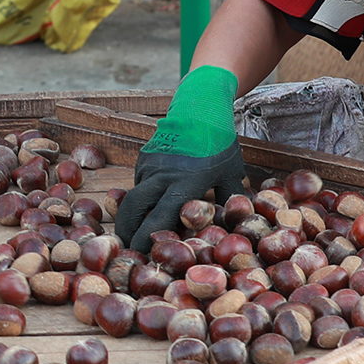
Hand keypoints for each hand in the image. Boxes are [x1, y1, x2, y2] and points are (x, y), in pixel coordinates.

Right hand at [114, 64, 243, 249]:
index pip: (159, 219)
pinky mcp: (144, 158)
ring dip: (131, 217)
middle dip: (127, 233)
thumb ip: (231, 201)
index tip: (144, 257)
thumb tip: (236, 228)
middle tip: (128, 251)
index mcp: (185, 183)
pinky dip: (140, 199)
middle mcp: (162, 176)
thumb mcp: (231, 173)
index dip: (148, 240)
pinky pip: (139, 185)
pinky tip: (148, 207)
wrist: (200, 106)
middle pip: (133, 211)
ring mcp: (150, 166)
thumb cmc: (220, 143)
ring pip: (133, 198)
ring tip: (134, 235)